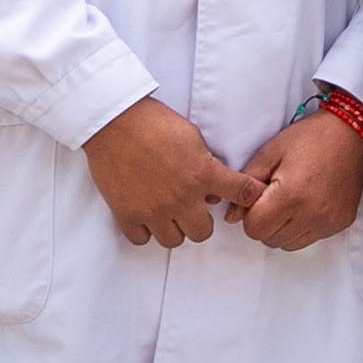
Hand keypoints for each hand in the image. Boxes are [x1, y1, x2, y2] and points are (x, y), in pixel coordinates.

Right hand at [80, 93, 242, 252]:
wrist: (114, 122)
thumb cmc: (153, 122)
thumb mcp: (192, 137)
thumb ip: (207, 165)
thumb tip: (211, 191)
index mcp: (203, 174)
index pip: (242, 193)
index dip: (247, 196)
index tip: (246, 197)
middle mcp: (182, 198)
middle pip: (203, 233)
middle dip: (200, 222)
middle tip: (192, 209)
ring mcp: (154, 210)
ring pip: (174, 241)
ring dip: (172, 228)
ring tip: (166, 213)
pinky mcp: (127, 214)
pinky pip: (141, 239)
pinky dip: (144, 230)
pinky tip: (144, 214)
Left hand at [235, 100, 362, 254]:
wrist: (350, 133)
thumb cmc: (309, 138)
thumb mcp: (269, 153)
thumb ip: (245, 185)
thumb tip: (232, 217)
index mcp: (291, 196)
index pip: (254, 229)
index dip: (249, 214)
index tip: (259, 197)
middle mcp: (312, 214)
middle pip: (269, 240)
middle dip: (264, 222)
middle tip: (273, 198)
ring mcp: (329, 222)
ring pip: (288, 244)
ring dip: (282, 228)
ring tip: (290, 202)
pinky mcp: (340, 223)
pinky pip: (309, 239)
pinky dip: (301, 228)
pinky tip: (306, 205)